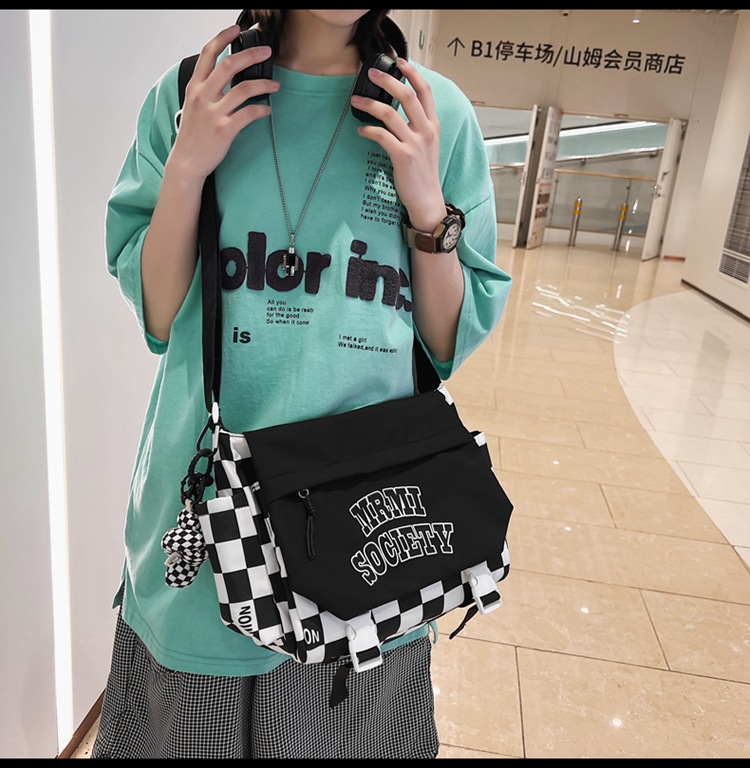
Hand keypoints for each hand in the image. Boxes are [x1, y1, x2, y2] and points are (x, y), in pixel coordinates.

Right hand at [169, 24, 278, 181]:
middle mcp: (203, 96)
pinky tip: (267, 109)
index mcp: (195, 87)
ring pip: (244, 88)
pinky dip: (262, 109)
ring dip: (264, 83)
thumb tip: (226, 77)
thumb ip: (206, 90)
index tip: (236, 29)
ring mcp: (213, 113)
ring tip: (275, 84)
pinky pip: (249, 113)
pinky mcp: (225, 129)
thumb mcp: (193, 106)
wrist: (187, 162)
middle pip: (229, 65)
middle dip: (251, 54)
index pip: (208, 53)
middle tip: (267, 52)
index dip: (223, 38)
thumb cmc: (193, 135)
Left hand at [351, 57, 445, 231]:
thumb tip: (398, 110)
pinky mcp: (403, 156)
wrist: (426, 199)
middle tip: (371, 73)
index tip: (399, 62)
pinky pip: (381, 135)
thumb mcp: (427, 145)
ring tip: (355, 100)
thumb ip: (417, 126)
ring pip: (390, 113)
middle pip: (407, 95)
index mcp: (432, 125)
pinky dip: (368, 130)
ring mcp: (415, 143)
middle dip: (387, 80)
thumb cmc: (423, 173)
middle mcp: (426, 131)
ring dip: (369, 103)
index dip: (412, 73)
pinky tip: (361, 130)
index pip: (425, 91)